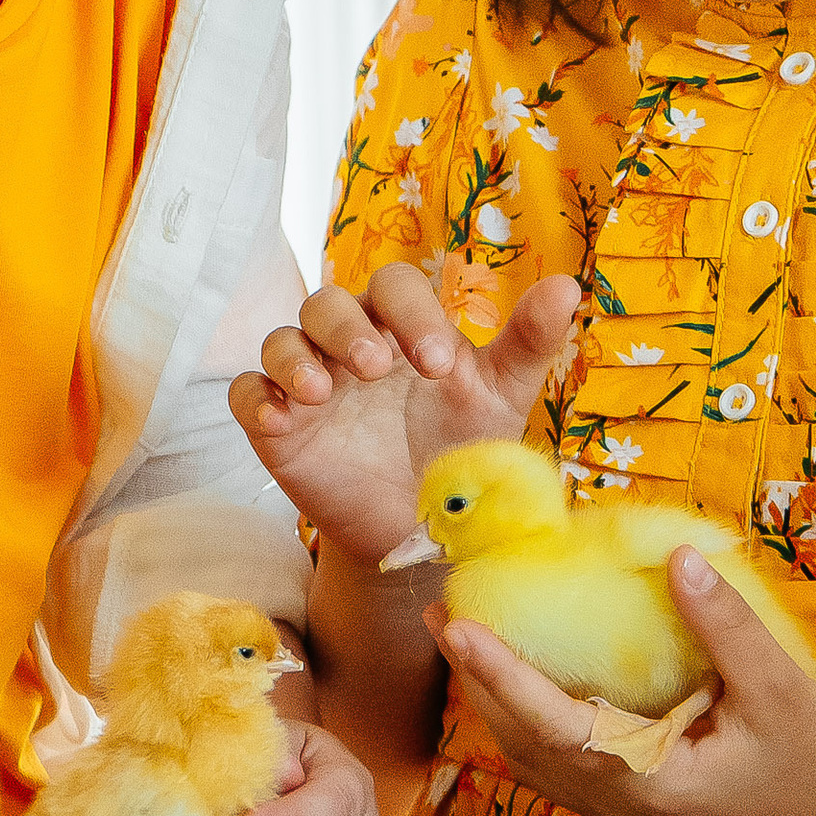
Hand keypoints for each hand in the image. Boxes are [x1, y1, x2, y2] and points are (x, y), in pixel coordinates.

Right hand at [228, 259, 583, 565]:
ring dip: (296, 356)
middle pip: (327, 302)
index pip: (393, 288)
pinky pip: (247, 395)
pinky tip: (280, 418)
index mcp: (400, 325)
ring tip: (321, 390)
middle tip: (376, 365)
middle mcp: (349, 343)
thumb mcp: (499, 397)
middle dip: (348, 327)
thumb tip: (568, 286)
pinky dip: (257, 398)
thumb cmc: (460, 447)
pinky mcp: (276, 426)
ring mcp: (308, 383)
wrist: (422, 529)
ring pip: (282, 340)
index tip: (440, 364)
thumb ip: (528, 342)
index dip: (412, 313)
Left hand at [439, 550, 815, 815]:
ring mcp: (627, 815)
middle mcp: (625, 810)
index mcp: (651, 787)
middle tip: (442, 615)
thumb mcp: (779, 688)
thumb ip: (726, 626)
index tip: (459, 628)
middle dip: (479, 683)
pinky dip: (531, 719)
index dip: (502, 678)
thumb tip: (676, 557)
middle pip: (527, 749)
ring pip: (539, 762)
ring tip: (466, 642)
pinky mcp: (636, 805)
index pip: (556, 730)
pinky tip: (524, 680)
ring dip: (498, 702)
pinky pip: (563, 763)